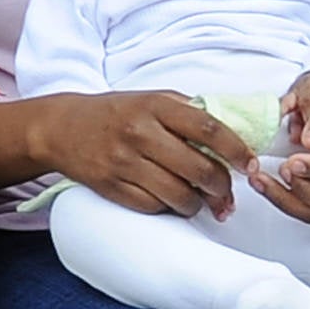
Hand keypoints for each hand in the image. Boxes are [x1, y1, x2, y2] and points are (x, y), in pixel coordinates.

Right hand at [45, 89, 253, 218]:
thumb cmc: (114, 113)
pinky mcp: (111, 186)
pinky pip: (153, 207)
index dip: (236, 150)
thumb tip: (233, 134)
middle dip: (222, 187)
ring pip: (179, 195)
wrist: (60, 128)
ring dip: (198, 204)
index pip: (209, 129)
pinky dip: (169, 209)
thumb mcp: (150, 99)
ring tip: (202, 202)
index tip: (249, 165)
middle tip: (227, 194)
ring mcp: (124, 162)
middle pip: (199, 169)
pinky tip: (172, 202)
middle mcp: (140, 133)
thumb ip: (188, 111)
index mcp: (155, 106)